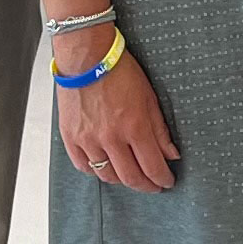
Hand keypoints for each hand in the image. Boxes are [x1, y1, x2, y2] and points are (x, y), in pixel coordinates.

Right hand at [57, 43, 178, 190]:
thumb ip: (160, 130)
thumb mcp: (149, 98)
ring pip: (107, 175)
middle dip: (146, 186)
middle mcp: (110, 138)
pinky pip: (83, 166)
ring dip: (122, 180)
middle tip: (153, 186)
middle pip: (131, 177)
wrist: (85, 57)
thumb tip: (171, 154)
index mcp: (134, 127)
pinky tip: (105, 167)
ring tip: (131, 176)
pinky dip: (96, 171)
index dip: (162, 179)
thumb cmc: (118, 71)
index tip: (167, 181)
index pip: (152, 166)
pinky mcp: (71, 137)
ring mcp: (88, 140)